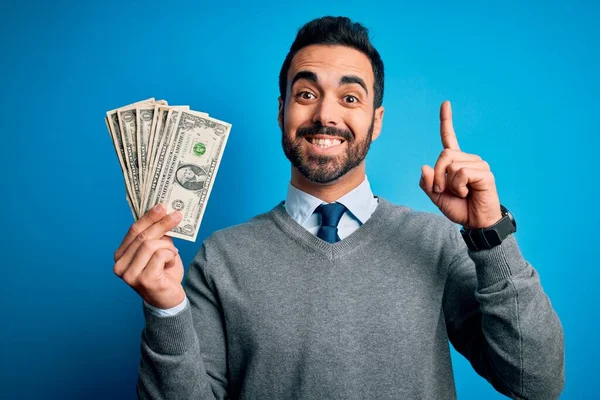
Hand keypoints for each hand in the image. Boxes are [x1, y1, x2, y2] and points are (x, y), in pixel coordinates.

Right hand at [113, 204, 185, 308]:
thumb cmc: (164, 275)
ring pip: (151, 245)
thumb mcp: (159, 251)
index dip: (149, 217)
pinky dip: (170, 256)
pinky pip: (160, 255)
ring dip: (167, 246)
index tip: (162, 206)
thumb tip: (164, 214)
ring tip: (172, 254)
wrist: (169, 301)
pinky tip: (171, 264)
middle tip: (177, 215)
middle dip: (162, 224)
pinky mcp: (143, 280)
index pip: (134, 231)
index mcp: (121, 256)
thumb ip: (157, 236)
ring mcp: (130, 274)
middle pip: (143, 236)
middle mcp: (120, 265)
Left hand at [419, 101, 501, 228]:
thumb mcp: (435, 196)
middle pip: (443, 156)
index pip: (449, 138)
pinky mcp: (484, 173)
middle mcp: (467, 159)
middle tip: (443, 190)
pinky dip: (459, 186)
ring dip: (449, 184)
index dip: (446, 121)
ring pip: (451, 165)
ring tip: (459, 193)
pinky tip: (468, 192)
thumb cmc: (458, 208)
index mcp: (455, 162)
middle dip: (438, 177)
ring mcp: (477, 164)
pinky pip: (461, 173)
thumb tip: (425, 167)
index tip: (445, 103)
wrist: (474, 222)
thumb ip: (427, 183)